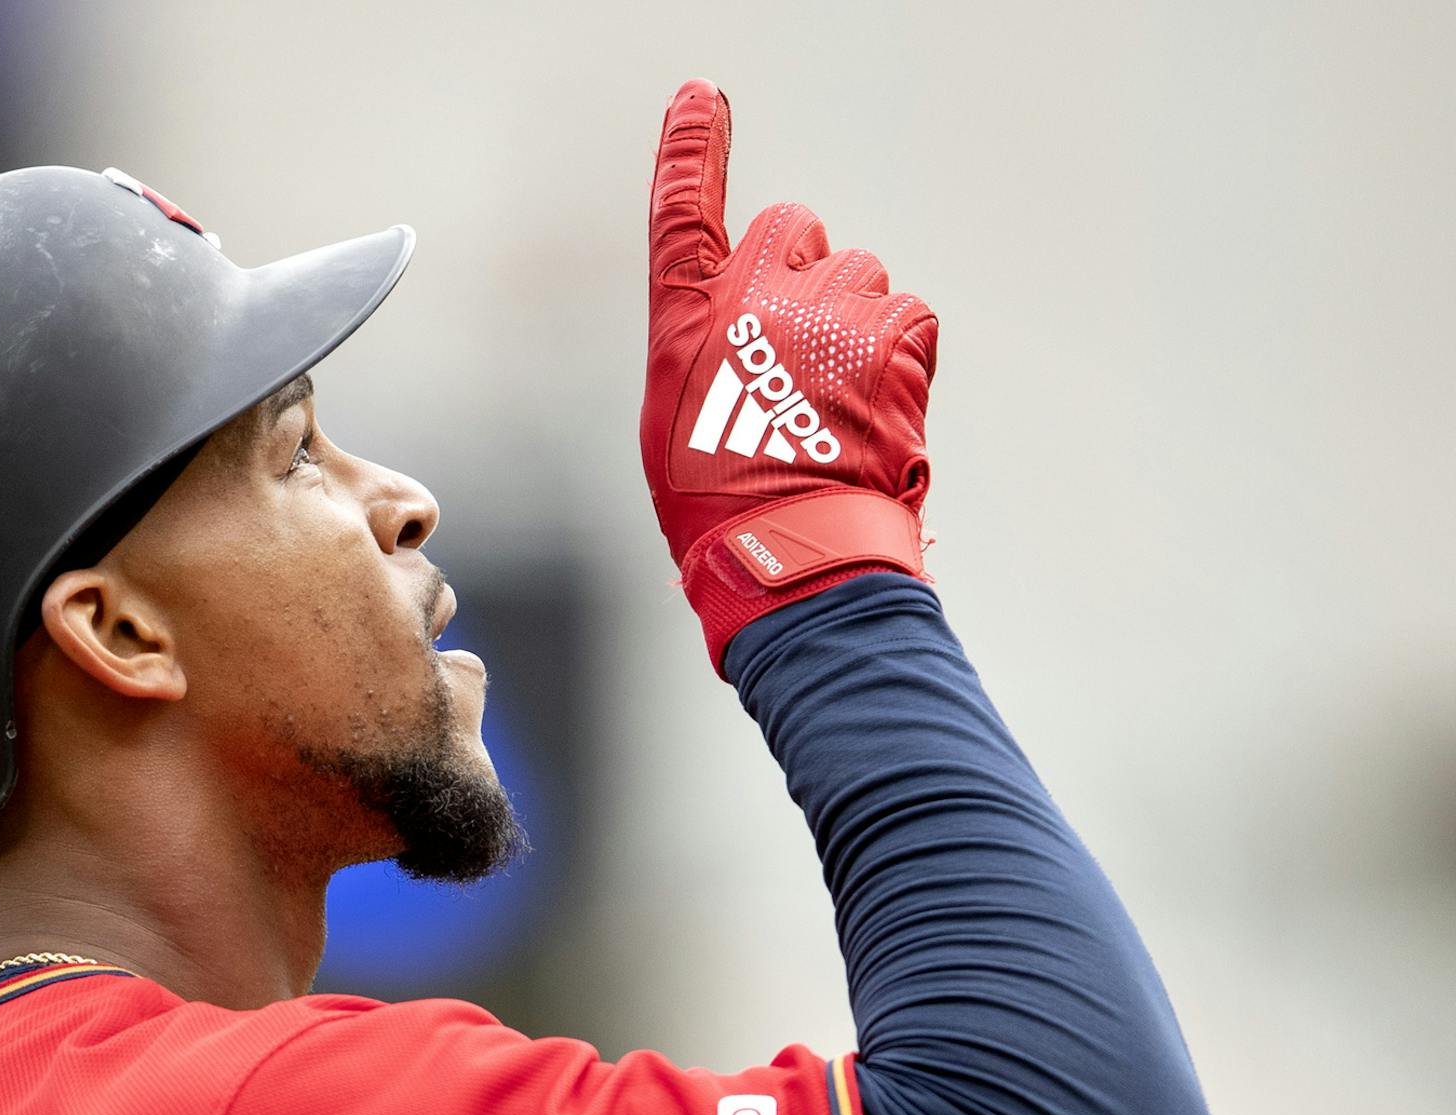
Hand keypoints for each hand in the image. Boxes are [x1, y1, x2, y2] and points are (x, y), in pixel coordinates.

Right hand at [644, 78, 938, 672]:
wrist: (788, 545)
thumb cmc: (720, 503)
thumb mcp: (675, 423)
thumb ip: (708, 357)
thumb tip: (742, 353)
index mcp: (689, 318)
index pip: (684, 209)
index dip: (692, 147)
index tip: (701, 100)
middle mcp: (755, 297)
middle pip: (795, 229)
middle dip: (804, 270)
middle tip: (802, 345)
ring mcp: (827, 312)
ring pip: (860, 275)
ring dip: (855, 321)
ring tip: (839, 398)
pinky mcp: (890, 338)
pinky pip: (909, 315)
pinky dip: (901, 353)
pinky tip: (877, 405)